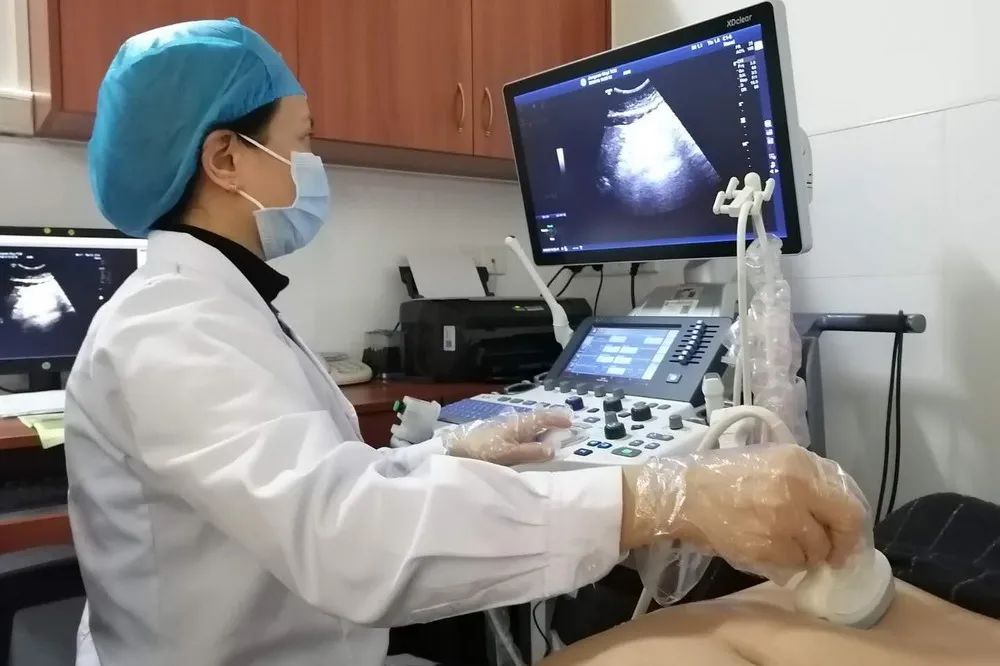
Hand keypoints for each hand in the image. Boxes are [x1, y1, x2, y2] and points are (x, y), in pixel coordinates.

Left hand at [442, 408, 570, 466]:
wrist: (455, 451)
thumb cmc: (482, 451)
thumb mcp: (508, 454)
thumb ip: (531, 452)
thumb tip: (553, 449)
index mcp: (519, 425)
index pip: (543, 418)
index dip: (557, 419)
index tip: (571, 423)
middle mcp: (514, 424)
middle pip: (537, 422)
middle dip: (551, 425)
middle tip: (564, 432)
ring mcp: (505, 431)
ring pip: (529, 429)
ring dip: (541, 433)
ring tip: (551, 441)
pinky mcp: (498, 439)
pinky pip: (521, 436)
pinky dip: (531, 440)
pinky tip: (530, 448)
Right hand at [624, 444, 867, 574]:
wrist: (684, 495)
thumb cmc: (725, 476)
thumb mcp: (771, 460)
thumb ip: (808, 478)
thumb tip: (839, 507)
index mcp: (800, 464)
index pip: (849, 504)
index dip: (853, 527)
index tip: (847, 536)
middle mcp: (796, 491)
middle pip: (841, 530)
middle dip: (839, 546)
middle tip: (831, 553)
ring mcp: (781, 521)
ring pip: (816, 551)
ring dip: (808, 553)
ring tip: (786, 542)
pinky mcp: (765, 546)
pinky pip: (793, 563)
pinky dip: (787, 561)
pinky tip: (769, 546)